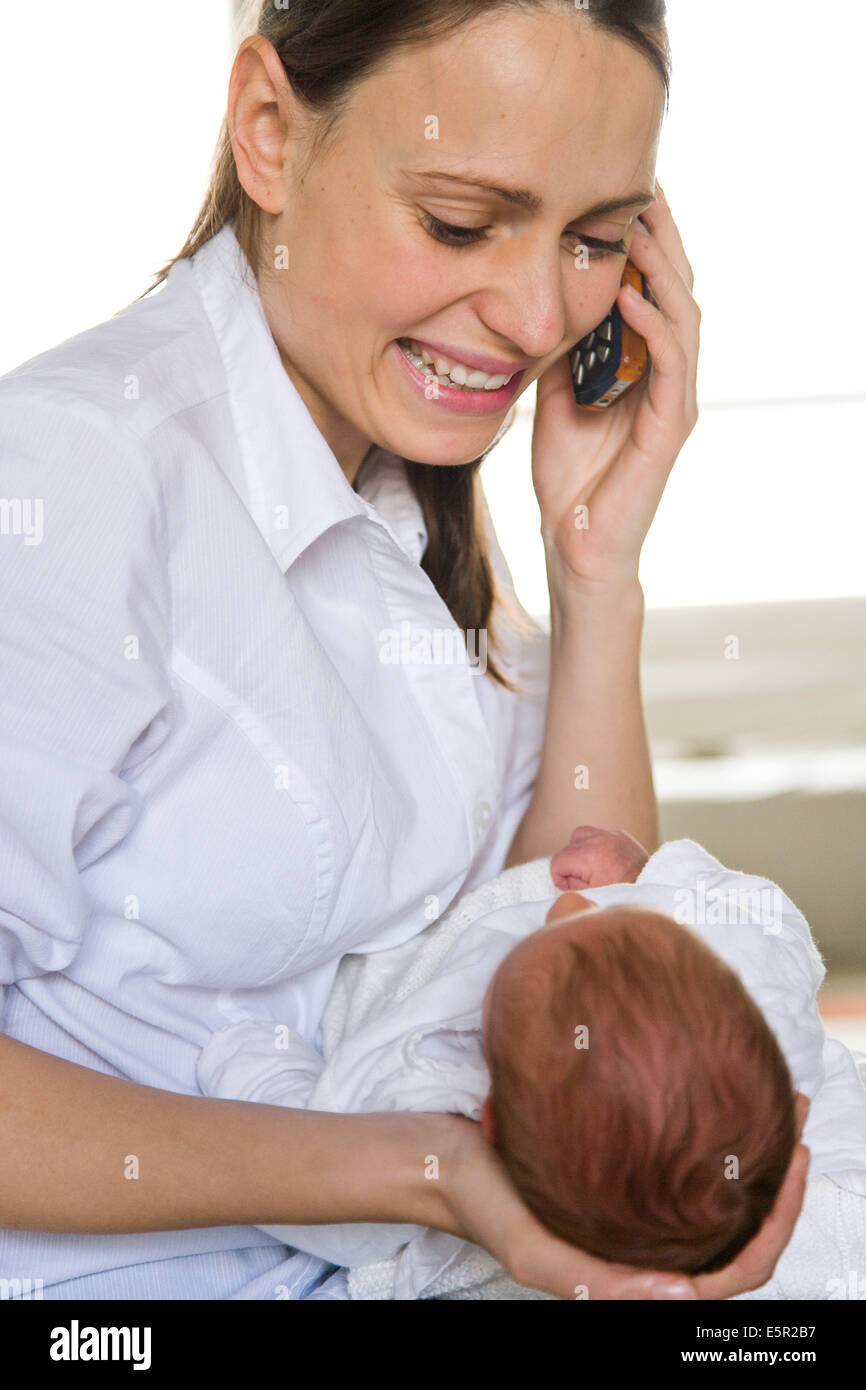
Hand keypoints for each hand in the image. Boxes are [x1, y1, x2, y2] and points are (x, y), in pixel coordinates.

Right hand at [439, 1093, 810, 1300]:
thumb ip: (599, 1286)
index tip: (793, 1159)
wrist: (442, 1159)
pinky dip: (710, 1135)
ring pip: (715, 1195)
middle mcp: (646, 1248)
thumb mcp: (534, 1256)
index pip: (734, 1273)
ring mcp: (635, 1212)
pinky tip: (715, 1091)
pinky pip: (681, 1164)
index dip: (776, 1227)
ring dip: (754, 1152)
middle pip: (739, 1229)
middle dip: (781, 1179)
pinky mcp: (620, 1175)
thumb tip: (681, 1295)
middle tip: (796, 1106)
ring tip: (774, 1093)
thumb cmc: (485, 1208)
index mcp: (636, 1281)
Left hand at [530, 184, 699, 597]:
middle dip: (660, 235)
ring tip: (636, 224)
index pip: (652, 286)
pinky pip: (670, 362)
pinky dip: (652, 324)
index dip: (642, 239)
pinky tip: (628, 294)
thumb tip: (543, 300)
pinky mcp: (670, 425)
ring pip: (682, 315)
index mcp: (642, 363)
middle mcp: (667, 374)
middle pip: (676, 287)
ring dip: (660, 266)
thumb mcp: (553, 396)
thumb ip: (561, 350)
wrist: (575, 545)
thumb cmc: (568, 479)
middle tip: (639, 184)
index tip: (616, 190)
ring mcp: (673, 398)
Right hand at [551, 824, 649, 889]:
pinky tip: (602, 859)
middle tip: (581, 880)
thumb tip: (564, 878)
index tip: (569, 886)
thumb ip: (571, 885)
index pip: (557, 861)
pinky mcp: (621, 835)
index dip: (559, 877)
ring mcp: (610, 835)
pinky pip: (599, 834)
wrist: (652, 888)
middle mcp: (597, 840)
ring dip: (579, 849)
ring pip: (580, 835)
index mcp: (587, 857)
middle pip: (566, 848)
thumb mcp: (590, 896)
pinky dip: (596, 845)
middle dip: (569, 865)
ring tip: (589, 866)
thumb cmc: (622, 895)